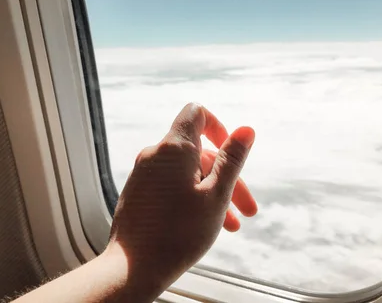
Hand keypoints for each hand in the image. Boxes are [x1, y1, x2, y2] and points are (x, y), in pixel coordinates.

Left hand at [104, 103, 255, 301]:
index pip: (196, 113)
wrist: (133, 269)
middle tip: (249, 212)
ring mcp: (143, 175)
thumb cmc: (178, 233)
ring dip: (213, 194)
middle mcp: (154, 155)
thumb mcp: (216, 195)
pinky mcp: (139, 193)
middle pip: (199, 153)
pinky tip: (206, 225)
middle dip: (227, 177)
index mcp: (174, 148)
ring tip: (232, 226)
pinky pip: (171, 186)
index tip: (231, 152)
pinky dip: (192, 199)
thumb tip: (246, 130)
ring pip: (187, 174)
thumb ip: (232, 160)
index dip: (218, 126)